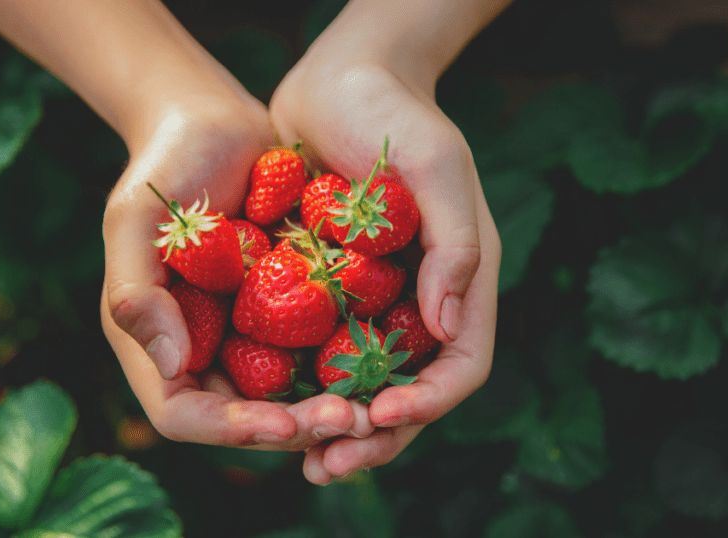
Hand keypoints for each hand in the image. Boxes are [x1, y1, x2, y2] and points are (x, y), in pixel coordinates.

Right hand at [101, 94, 375, 451]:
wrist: (215, 122)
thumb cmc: (165, 164)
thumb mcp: (136, 220)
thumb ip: (136, 292)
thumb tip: (168, 367)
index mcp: (156, 341)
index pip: (184, 414)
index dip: (232, 428)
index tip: (285, 424)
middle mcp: (201, 349)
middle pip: (244, 418)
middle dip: (296, 426)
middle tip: (352, 418)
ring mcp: (244, 333)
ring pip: (286, 396)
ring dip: (327, 407)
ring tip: (374, 403)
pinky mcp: (285, 311)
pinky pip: (314, 352)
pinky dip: (344, 366)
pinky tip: (385, 362)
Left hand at [269, 22, 501, 482]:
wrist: (338, 79)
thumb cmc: (395, 115)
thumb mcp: (437, 167)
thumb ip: (456, 246)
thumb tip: (448, 330)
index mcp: (461, 280)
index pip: (460, 365)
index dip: (426, 402)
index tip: (378, 414)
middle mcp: (421, 301)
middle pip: (410, 391)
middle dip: (375, 435)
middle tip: (327, 465)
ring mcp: (376, 299)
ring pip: (363, 383)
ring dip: (336, 425)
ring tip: (301, 458)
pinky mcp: (330, 290)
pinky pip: (319, 351)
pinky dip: (302, 384)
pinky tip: (267, 406)